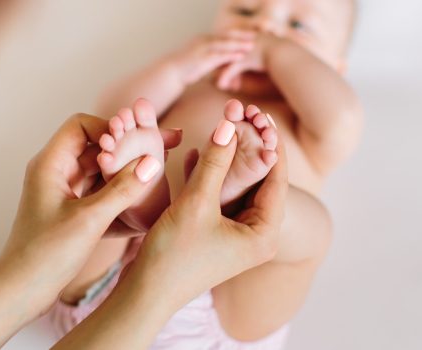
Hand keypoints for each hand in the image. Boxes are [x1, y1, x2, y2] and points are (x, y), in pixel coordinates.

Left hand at [0, 114, 180, 305]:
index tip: (139, 143)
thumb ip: (122, 189)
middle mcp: (55, 172)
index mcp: (50, 164)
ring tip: (160, 175)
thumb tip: (153, 162)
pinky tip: (145, 202)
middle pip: (95, 146)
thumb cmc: (45, 255)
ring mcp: (63, 192)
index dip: (111, 128)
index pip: (83, 125)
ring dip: (127, 172)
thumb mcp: (89, 220)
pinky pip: (100, 192)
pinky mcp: (71, 211)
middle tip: (165, 147)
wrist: (20, 291)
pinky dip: (120, 194)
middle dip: (128, 148)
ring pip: (101, 170)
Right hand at [126, 119, 287, 306]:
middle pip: (258, 182)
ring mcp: (234, 236)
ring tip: (218, 128)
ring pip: (235, 187)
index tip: (262, 115)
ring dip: (224, 161)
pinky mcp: (213, 235)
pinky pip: (217, 198)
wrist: (145, 294)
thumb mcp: (196, 204)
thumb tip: (229, 126)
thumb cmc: (174, 256)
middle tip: (240, 117)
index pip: (276, 179)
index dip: (270, 144)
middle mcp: (255, 236)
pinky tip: (193, 155)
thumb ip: (215, 163)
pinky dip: (208, 178)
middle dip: (246, 149)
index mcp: (264, 233)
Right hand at [168, 30, 256, 84]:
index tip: (250, 33)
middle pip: (226, 35)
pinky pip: (218, 55)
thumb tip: (221, 62)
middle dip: (241, 34)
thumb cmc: (185, 69)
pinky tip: (240, 57)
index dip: (238, 32)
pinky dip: (230, 55)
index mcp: (204, 39)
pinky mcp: (201, 59)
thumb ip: (211, 58)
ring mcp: (202, 49)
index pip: (224, 33)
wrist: (170, 73)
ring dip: (238, 44)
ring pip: (224, 44)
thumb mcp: (200, 60)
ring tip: (251, 45)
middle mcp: (204, 40)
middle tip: (256, 35)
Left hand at [215, 33, 280, 90]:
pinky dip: (225, 77)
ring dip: (218, 72)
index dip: (220, 58)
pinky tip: (221, 86)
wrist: (286, 56)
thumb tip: (249, 62)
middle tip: (208, 73)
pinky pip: (231, 69)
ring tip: (215, 83)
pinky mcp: (245, 59)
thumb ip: (253, 58)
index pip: (226, 48)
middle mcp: (241, 43)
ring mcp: (242, 50)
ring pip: (225, 61)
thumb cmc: (276, 56)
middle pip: (222, 53)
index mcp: (243, 39)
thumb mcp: (262, 55)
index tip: (213, 66)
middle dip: (216, 65)